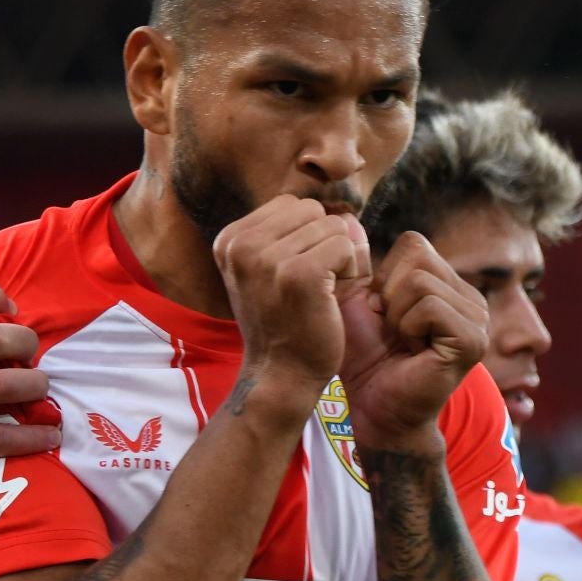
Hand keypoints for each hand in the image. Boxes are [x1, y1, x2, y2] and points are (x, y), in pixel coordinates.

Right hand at [213, 196, 371, 412]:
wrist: (279, 375)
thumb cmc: (282, 323)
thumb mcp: (268, 271)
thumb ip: (293, 235)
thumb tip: (347, 214)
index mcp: (230, 239)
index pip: (290, 205)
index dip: (305, 235)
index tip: (293, 274)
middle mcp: (241, 244)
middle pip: (312, 210)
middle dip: (324, 242)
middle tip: (312, 284)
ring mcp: (268, 259)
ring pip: (333, 226)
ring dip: (339, 258)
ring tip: (320, 292)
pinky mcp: (300, 274)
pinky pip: (345, 246)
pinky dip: (351, 271)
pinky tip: (332, 297)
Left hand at [337, 231, 485, 449]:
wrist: (372, 406)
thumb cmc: (363, 357)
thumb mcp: (354, 301)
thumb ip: (353, 262)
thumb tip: (345, 215)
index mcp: (447, 283)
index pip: (413, 243)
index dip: (383, 277)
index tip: (380, 313)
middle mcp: (470, 296)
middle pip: (417, 257)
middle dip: (388, 294)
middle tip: (391, 330)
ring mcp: (478, 318)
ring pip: (421, 281)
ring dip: (396, 314)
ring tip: (401, 341)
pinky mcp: (473, 340)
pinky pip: (429, 306)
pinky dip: (408, 327)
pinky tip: (412, 350)